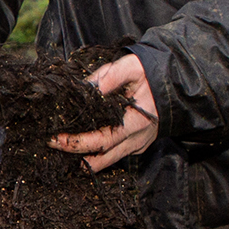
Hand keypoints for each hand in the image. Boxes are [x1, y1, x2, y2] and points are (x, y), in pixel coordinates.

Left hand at [50, 54, 158, 171]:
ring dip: (85, 160)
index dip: (76, 143)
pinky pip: (115, 155)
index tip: (54, 139)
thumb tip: (84, 90)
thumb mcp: (131, 67)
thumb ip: (107, 78)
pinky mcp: (138, 145)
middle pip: (102, 158)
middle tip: (51, 145)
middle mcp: (137, 139)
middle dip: (74, 154)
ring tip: (62, 152)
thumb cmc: (153, 71)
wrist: (177, 79)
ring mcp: (139, 145)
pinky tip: (80, 148)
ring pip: (108, 161)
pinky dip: (97, 155)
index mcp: (136, 122)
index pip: (100, 140)